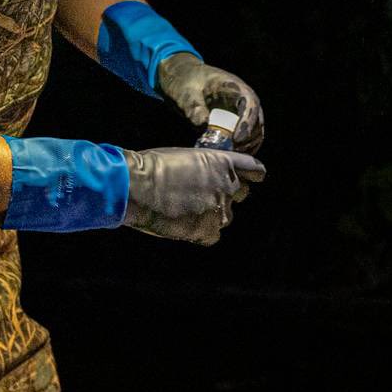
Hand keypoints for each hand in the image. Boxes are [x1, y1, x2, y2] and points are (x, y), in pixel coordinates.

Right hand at [121, 147, 264, 244]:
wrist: (137, 186)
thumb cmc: (152, 167)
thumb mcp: (185, 157)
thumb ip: (204, 168)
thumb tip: (207, 179)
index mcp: (223, 162)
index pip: (254, 169)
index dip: (254, 174)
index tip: (254, 178)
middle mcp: (227, 185)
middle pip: (241, 193)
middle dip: (227, 194)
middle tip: (205, 196)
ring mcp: (220, 210)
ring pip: (225, 216)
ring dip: (212, 214)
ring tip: (186, 210)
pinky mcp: (208, 230)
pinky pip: (212, 235)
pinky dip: (200, 232)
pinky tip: (183, 224)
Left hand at [158, 53, 263, 152]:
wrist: (184, 80)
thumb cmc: (187, 81)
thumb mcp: (186, 92)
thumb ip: (193, 107)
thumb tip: (203, 124)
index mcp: (236, 88)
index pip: (250, 105)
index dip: (247, 122)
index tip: (236, 139)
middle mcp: (244, 101)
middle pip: (257, 122)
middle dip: (248, 140)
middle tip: (231, 152)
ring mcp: (243, 113)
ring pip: (255, 133)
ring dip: (246, 147)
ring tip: (229, 156)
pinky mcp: (237, 124)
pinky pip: (246, 139)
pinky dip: (241, 149)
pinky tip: (227, 156)